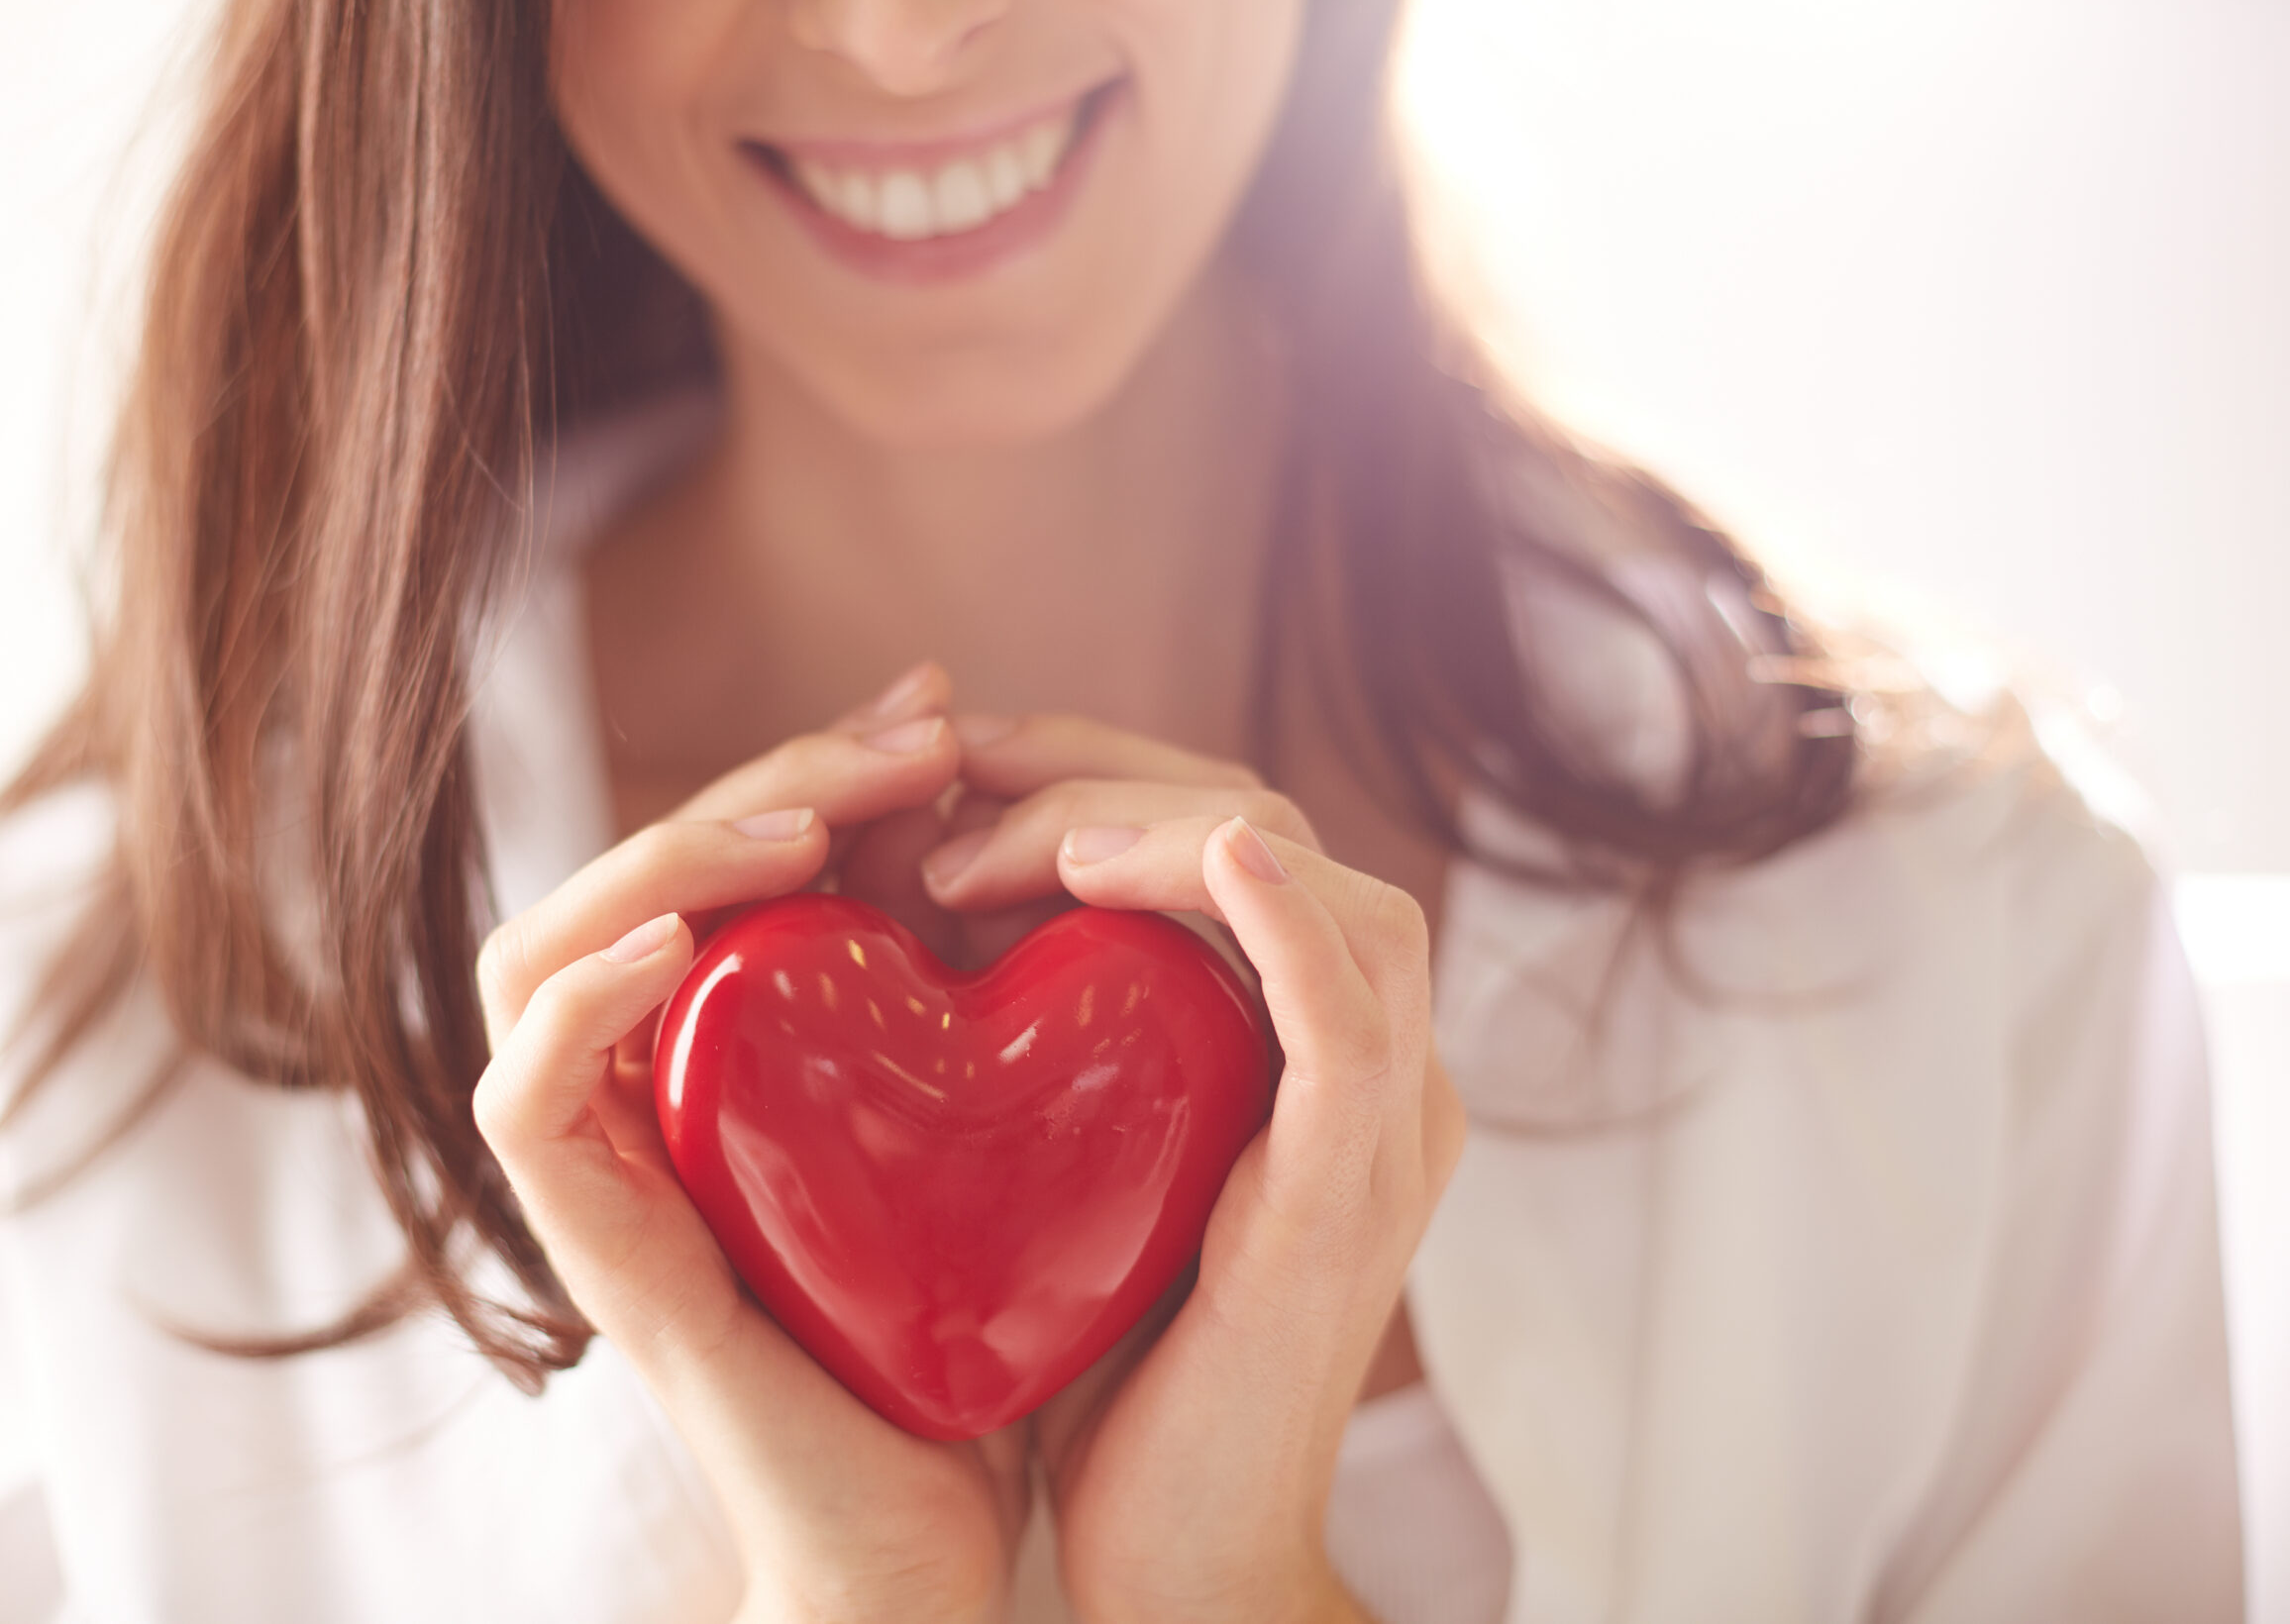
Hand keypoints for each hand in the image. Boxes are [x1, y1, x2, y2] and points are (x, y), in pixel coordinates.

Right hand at [474, 667, 1032, 1623]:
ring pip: (535, 955)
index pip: (718, 858)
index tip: (936, 712)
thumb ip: (959, 983)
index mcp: (722, 1054)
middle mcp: (642, 1095)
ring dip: (663, 860)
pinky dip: (582, 1001)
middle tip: (913, 737)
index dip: (813, 766)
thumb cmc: (964, 1328)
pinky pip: (521, 1101)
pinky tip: (686, 942)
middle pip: (631, 876)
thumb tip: (1013, 804)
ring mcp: (602, 1172)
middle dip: (769, 783)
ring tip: (802, 829)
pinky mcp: (592, 1254)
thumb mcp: (976, 1115)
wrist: (941, 1543)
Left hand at [921, 715, 1465, 1623]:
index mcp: (1311, 1051)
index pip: (1235, 836)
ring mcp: (1382, 1124)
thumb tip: (931, 906)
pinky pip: (1351, 1015)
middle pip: (1279, 832)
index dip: (1101, 772)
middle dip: (1111, 773)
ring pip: (1331, 889)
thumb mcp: (1081, 1163)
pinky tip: (1213, 854)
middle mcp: (1375, 1066)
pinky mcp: (1353, 1190)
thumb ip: (1058, 1043)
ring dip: (1171, 828)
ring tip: (1024, 843)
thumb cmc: (1108, 1370)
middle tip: (958, 778)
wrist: (1172, 1563)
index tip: (958, 769)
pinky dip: (1286, 918)